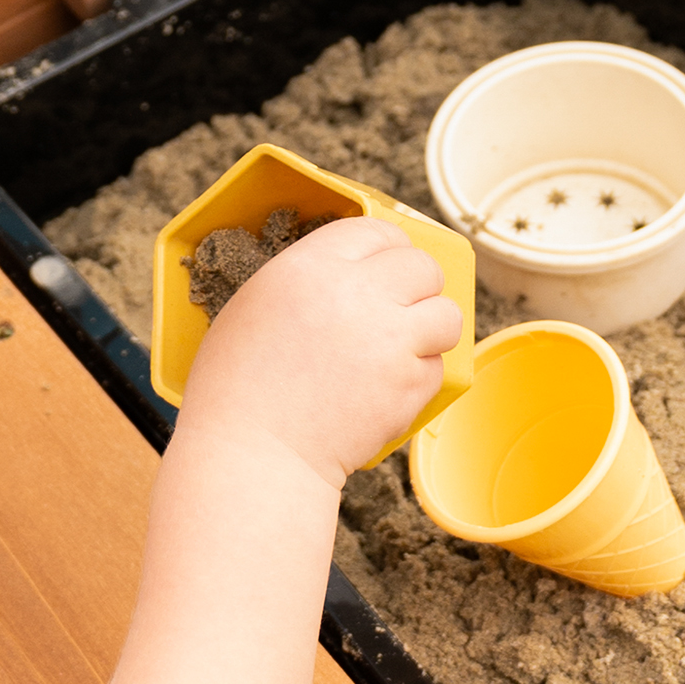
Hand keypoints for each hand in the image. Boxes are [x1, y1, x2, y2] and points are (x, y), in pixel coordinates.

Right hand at [173, 212, 461, 488]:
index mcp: (310, 267)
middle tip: (401, 306)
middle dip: (417, 283)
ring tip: (406, 344)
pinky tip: (387, 387)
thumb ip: (308, 279)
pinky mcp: (409, 385)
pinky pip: (437, 366)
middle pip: (421, 265)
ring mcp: (390, 340)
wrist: (254, 454)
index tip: (387, 263)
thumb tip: (353, 273)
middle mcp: (357, 294)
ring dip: (431, 327)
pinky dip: (419, 376)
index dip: (386, 246)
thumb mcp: (255, 306)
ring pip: (446, 313)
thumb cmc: (237, 386)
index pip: (374, 229)